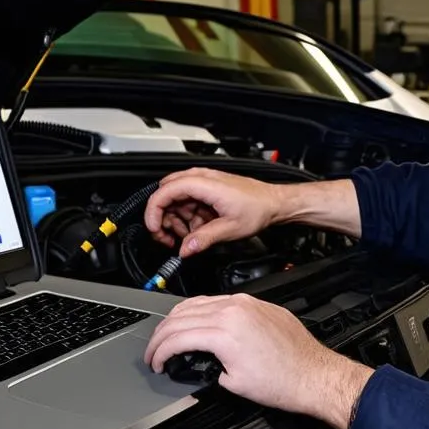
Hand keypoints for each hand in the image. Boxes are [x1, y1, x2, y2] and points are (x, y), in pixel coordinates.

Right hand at [143, 293, 372, 428]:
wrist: (313, 374)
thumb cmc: (282, 382)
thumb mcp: (232, 382)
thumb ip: (205, 366)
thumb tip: (192, 363)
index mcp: (224, 331)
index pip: (177, 335)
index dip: (159, 352)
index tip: (156, 363)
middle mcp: (233, 309)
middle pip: (181, 315)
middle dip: (161, 335)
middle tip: (155, 351)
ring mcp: (245, 302)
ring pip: (197, 302)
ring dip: (177, 319)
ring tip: (168, 336)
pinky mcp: (255, 302)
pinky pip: (217, 300)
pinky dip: (199, 311)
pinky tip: (195, 321)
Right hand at [144, 168, 284, 256]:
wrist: (274, 203)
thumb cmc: (258, 208)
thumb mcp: (230, 229)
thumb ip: (204, 239)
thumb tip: (184, 249)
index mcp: (205, 184)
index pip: (165, 191)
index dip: (154, 211)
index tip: (154, 229)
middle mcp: (201, 179)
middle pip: (166, 195)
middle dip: (163, 218)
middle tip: (169, 238)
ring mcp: (203, 183)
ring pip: (175, 200)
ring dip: (176, 220)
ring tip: (189, 237)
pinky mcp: (206, 190)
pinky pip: (187, 202)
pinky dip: (187, 217)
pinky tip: (198, 230)